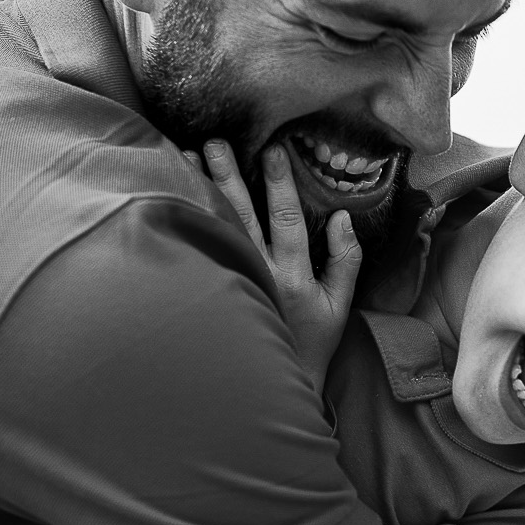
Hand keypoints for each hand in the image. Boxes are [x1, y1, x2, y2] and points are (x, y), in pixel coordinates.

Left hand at [188, 139, 359, 385]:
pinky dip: (190, 218)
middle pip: (240, 215)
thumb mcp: (339, 305)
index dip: (279, 183)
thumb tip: (342, 217)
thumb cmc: (311, 343)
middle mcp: (257, 274)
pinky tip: (178, 194)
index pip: (286, 219)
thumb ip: (345, 260)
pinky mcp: (214, 290)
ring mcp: (232, 281)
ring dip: (200, 189)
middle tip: (214, 141)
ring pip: (214, 227)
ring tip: (184, 155)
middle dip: (227, 175)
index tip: (272, 149)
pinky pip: (201, 247)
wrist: (274, 383)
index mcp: (292, 276)